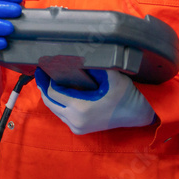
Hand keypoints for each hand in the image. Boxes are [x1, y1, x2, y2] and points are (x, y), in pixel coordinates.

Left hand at [35, 68, 155, 134]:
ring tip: (48, 80)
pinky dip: (58, 103)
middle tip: (41, 73)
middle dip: (43, 87)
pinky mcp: (79, 129)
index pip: (54, 92)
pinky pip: (62, 114)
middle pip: (50, 102)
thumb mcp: (112, 76)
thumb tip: (81, 49)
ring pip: (54, 109)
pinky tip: (59, 91)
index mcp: (81, 108)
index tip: (42, 68)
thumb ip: (96, 63)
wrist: (137, 115)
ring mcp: (77, 127)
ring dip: (50, 95)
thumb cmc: (125, 95)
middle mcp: (76, 121)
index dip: (46, 80)